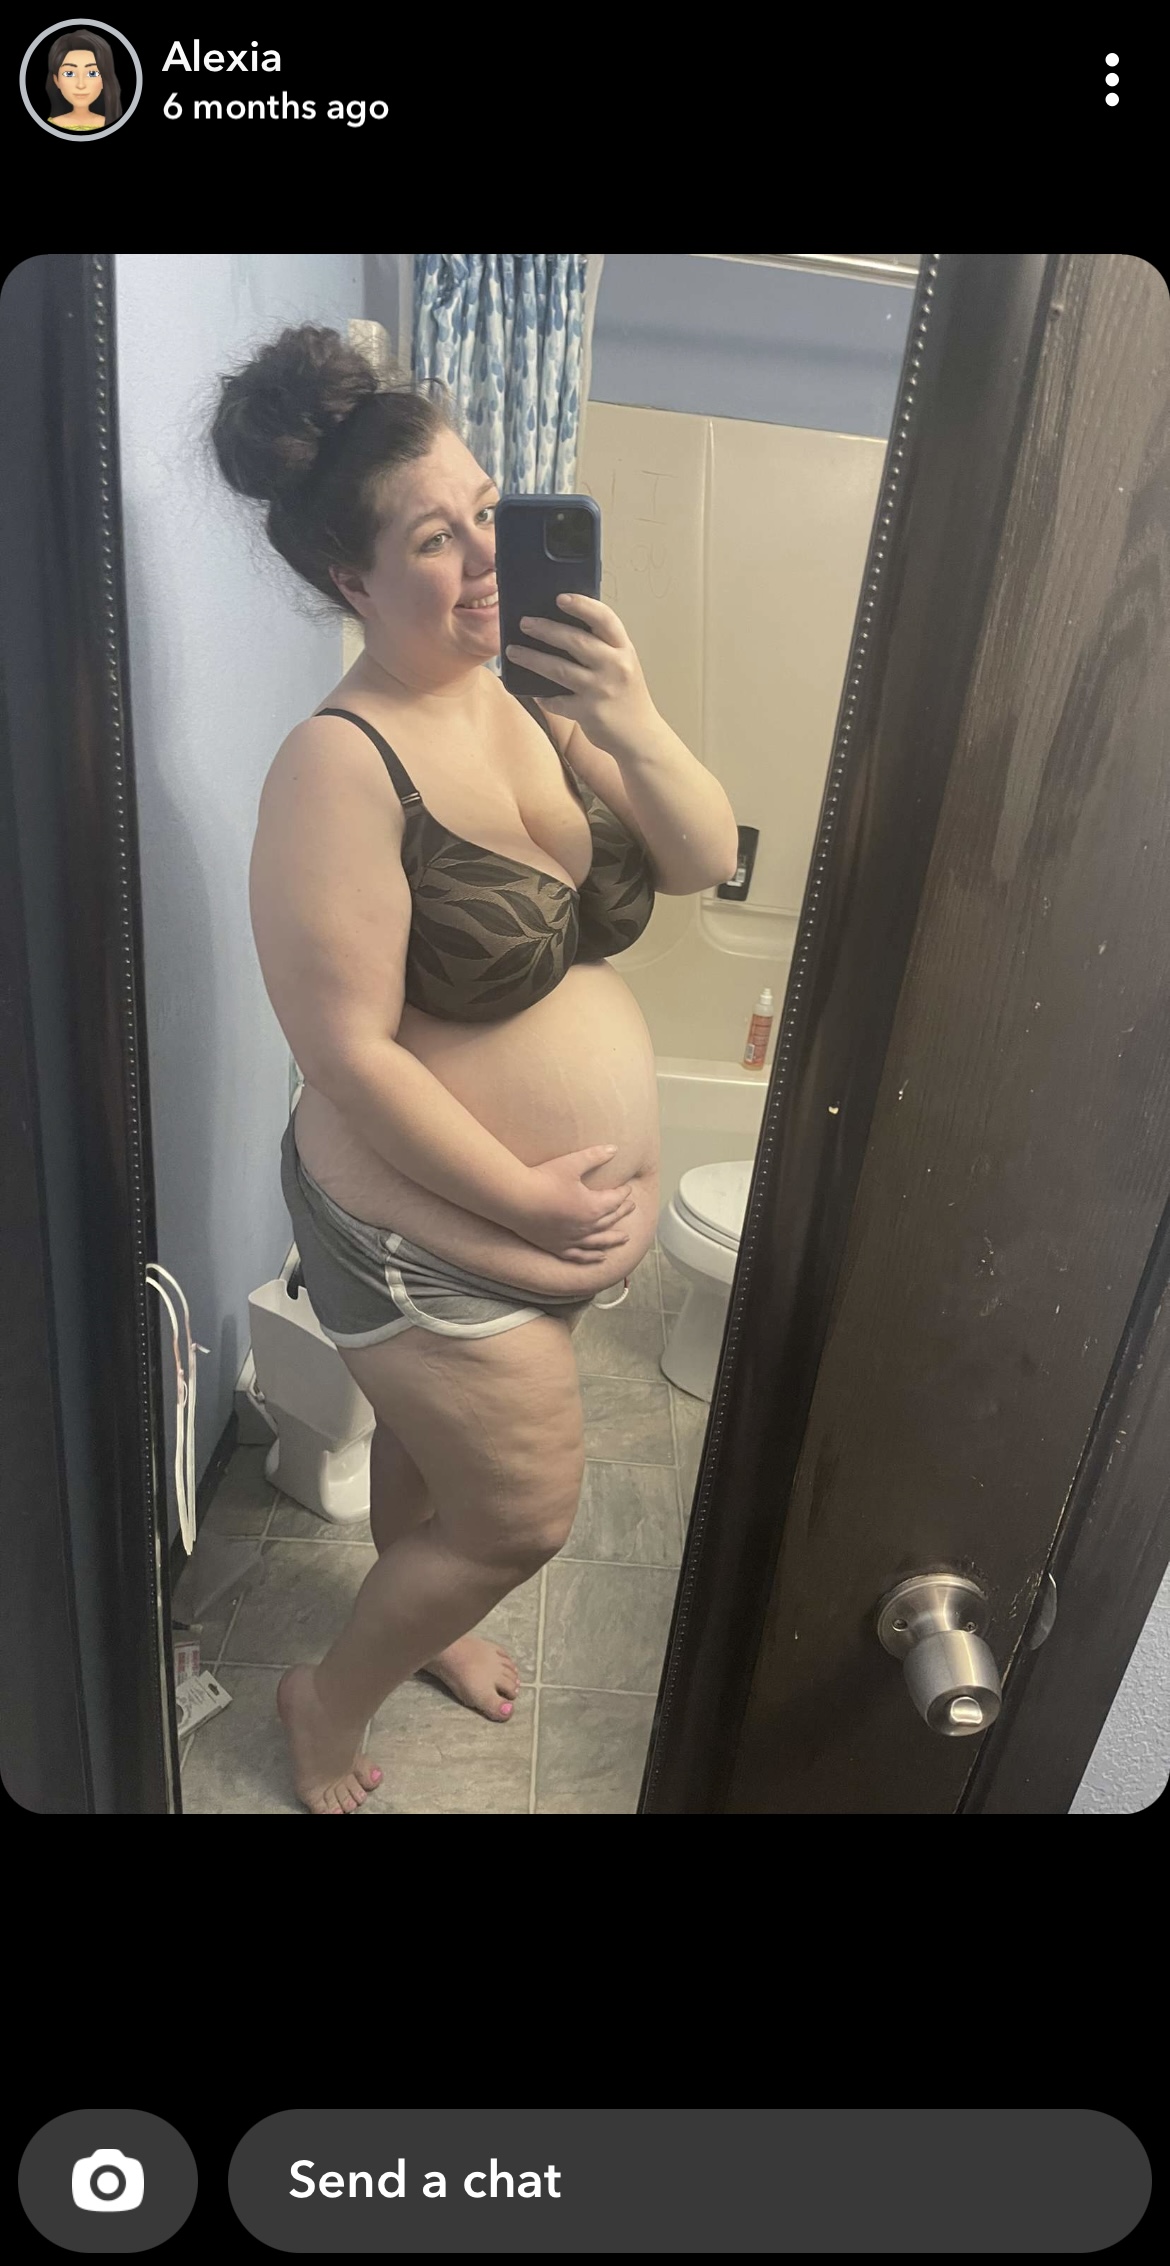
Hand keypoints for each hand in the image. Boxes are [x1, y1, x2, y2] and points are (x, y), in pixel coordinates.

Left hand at [505, 593, 656, 751]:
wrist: (640, 737)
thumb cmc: (626, 696)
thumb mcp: (623, 665)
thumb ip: (602, 648)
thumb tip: (561, 628)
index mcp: (624, 649)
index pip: (605, 618)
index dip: (582, 605)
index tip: (560, 598)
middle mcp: (615, 666)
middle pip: (575, 640)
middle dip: (545, 629)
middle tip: (524, 623)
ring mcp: (602, 689)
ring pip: (559, 669)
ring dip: (532, 658)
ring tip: (513, 651)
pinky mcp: (589, 712)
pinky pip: (557, 701)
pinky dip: (544, 697)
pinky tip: (535, 693)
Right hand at [516, 1144, 636, 1262]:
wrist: (515, 1199)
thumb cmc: (543, 1179)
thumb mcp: (572, 1163)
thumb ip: (595, 1156)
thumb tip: (615, 1149)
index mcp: (593, 1207)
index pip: (615, 1200)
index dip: (623, 1193)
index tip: (627, 1188)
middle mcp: (587, 1227)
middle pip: (611, 1220)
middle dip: (622, 1212)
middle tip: (631, 1207)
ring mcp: (572, 1240)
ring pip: (600, 1241)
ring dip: (614, 1239)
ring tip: (625, 1239)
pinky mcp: (557, 1247)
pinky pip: (580, 1255)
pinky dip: (592, 1257)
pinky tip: (600, 1258)